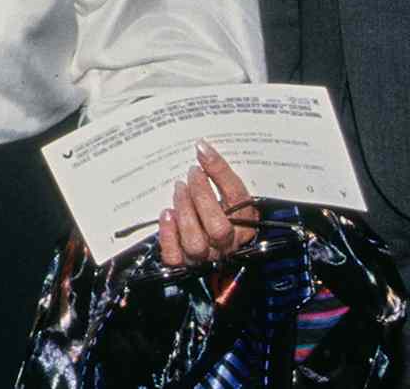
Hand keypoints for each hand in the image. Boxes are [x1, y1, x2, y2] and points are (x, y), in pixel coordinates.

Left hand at [157, 142, 255, 267]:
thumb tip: (202, 146)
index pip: (237, 200)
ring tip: (179, 189)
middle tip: (191, 173)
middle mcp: (227, 245)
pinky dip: (168, 235)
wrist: (209, 240)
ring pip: (195, 243)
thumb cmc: (219, 210)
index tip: (202, 153)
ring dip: (185, 212)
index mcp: (245, 224)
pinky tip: (166, 214)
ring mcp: (205, 257)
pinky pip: (175, 257)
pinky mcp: (183, 264)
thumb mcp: (227, 192)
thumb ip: (218, 172)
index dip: (220, 174)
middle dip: (201, 196)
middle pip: (218, 229)